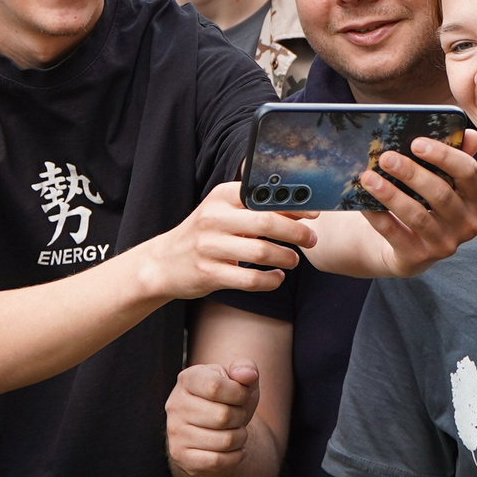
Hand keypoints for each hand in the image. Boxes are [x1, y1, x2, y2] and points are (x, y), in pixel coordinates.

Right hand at [135, 182, 315, 300]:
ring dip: (285, 257)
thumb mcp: (223, 213)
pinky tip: (276, 278)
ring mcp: (209, 247)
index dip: (292, 205)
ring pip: (260, 252)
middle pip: (265, 222)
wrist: (164, 263)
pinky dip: (269, 280)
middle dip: (296, 232)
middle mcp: (213, 218)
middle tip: (311, 239)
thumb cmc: (204, 235)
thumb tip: (300, 210)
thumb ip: (255, 209)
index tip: (313, 213)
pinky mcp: (209, 273)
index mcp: (220, 197)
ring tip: (293, 260)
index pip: (262, 196)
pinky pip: (249, 279)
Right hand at [167, 363, 259, 476]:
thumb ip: (245, 369)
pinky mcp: (179, 455)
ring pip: (224, 441)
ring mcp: (175, 431)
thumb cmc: (229, 399)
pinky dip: (235, 457)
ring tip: (236, 431)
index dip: (239, 393)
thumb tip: (248, 375)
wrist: (213, 428)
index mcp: (188, 379)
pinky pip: (216, 461)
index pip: (216, 387)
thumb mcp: (239, 380)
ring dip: (240, 438)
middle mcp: (175, 404)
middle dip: (241, 417)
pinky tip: (235, 450)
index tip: (242, 395)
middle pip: (223, 416)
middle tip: (237, 416)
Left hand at [358, 134, 476, 276]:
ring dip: (390, 194)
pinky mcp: (418, 258)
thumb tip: (470, 135)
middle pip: (441, 194)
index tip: (416, 142)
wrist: (408, 245)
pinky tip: (362, 199)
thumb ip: (455, 157)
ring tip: (368, 177)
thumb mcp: (444, 180)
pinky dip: (377, 215)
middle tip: (386, 157)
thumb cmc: (427, 203)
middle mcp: (467, 224)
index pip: (468, 172)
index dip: (444, 156)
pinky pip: (394, 233)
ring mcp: (444, 245)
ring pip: (417, 216)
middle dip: (412, 173)